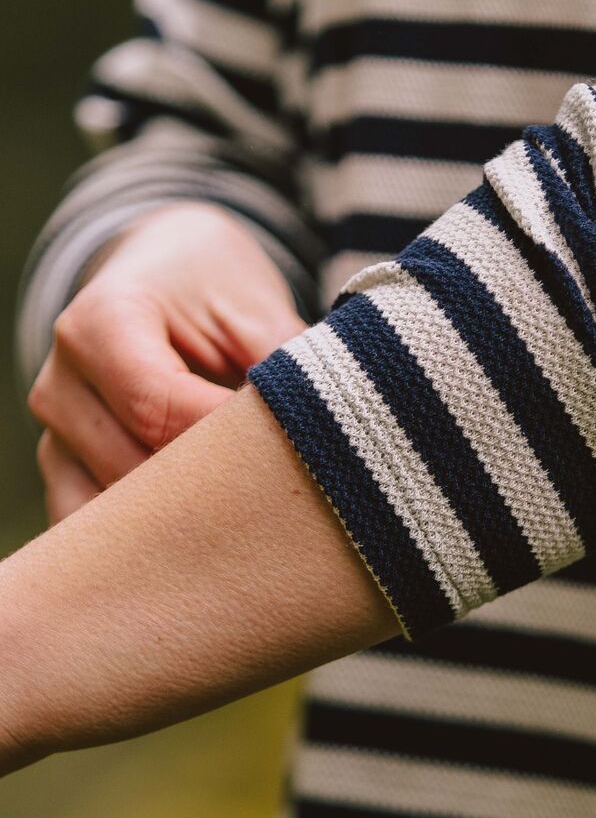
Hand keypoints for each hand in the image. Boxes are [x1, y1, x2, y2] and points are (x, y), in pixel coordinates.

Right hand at [27, 202, 307, 524]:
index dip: (226, 438)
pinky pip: (102, 532)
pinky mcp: (65, 476)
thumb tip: (318, 432)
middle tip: (282, 485)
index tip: (286, 446)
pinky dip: (158, 539)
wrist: (167, 278)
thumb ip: (281, 365)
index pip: (158, 409)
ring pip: (121, 513)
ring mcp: (55, 438)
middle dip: (216, 482)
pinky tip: (213, 530)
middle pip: (137, 468)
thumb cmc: (214, 289)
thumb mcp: (255, 306)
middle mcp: (60, 385)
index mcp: (99, 324)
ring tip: (254, 500)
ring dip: (191, 515)